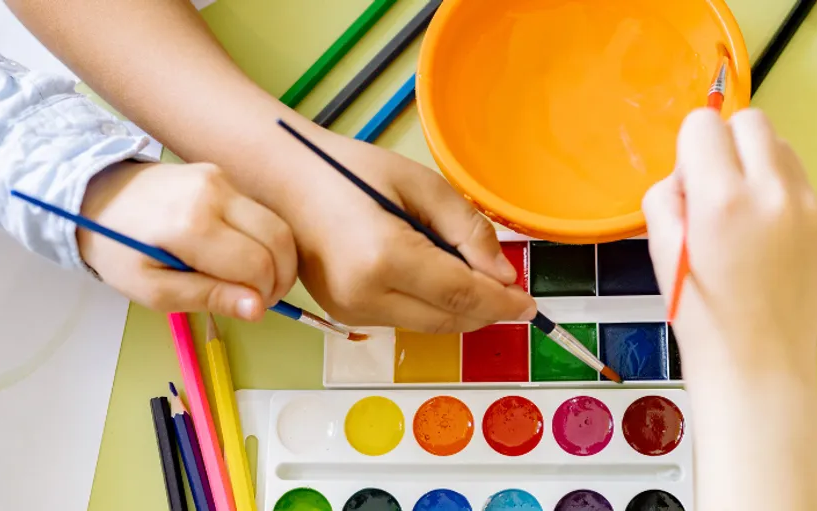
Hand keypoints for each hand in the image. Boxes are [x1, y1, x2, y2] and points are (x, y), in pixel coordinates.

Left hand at [78, 162, 296, 320]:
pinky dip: (263, 238)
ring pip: (276, 223)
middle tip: (265, 298)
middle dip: (281, 276)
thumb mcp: (154, 290)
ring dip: (277, 256)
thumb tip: (257, 308)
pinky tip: (243, 253)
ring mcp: (221, 178)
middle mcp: (214, 193)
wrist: (96, 196)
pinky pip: (260, 211)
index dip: (264, 293)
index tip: (253, 308)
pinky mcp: (222, 173)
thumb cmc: (120, 251)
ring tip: (257, 279)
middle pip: (278, 239)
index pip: (257, 264)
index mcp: (191, 225)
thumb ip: (208, 297)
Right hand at [272, 127, 535, 332]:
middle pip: (449, 321)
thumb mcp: (420, 184)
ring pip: (429, 326)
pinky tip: (433, 274)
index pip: (461, 295)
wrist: (285, 184)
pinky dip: (431, 305)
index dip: (502, 303)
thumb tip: (503, 276)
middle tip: (510, 289)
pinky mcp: (344, 315)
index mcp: (384, 258)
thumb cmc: (349, 173)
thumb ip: (468, 229)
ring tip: (469, 272)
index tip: (530, 303)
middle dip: (487, 309)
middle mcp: (365, 296)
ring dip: (459, 308)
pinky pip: (405, 320)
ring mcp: (351, 311)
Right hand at [643, 108, 816, 373]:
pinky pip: (797, 178)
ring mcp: (806, 205)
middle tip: (712, 188)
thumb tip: (685, 175)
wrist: (757, 366)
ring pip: (779, 144)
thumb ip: (665, 196)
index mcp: (721, 198)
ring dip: (754, 161)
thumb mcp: (659, 250)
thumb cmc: (699, 315)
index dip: (687, 148)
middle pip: (749, 120)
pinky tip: (762, 230)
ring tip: (739, 210)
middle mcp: (771, 191)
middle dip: (724, 142)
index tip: (686, 184)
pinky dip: (775, 187)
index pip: (704, 124)